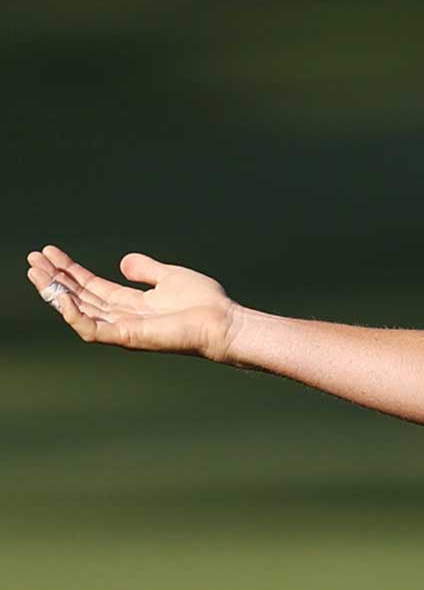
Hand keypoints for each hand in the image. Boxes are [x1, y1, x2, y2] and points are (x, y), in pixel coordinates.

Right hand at [25, 244, 239, 361]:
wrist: (224, 321)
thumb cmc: (203, 303)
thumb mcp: (169, 277)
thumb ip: (145, 270)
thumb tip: (123, 261)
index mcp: (131, 303)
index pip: (92, 286)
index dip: (70, 270)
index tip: (50, 252)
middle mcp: (122, 317)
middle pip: (79, 296)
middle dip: (55, 278)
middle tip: (33, 258)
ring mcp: (123, 328)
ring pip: (78, 310)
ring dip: (55, 291)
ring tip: (36, 270)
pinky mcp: (127, 337)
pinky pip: (91, 328)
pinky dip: (73, 313)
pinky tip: (60, 294)